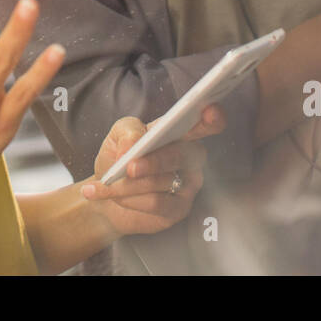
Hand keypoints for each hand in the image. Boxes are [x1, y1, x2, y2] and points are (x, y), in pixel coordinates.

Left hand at [79, 106, 225, 236]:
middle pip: (181, 155)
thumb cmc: (118, 159)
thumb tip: (135, 144)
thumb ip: (128, 131)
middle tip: (130, 167)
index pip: (205, 123)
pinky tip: (114, 197)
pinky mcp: (180, 208)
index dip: (212, 118)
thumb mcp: (117, 136)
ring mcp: (189, 183)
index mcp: (179, 132)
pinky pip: (157, 204)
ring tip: (109, 183)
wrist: (107, 196)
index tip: (210, 111)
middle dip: (154, 161)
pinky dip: (130, 200)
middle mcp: (190, 156)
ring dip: (129, 184)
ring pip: (162, 182)